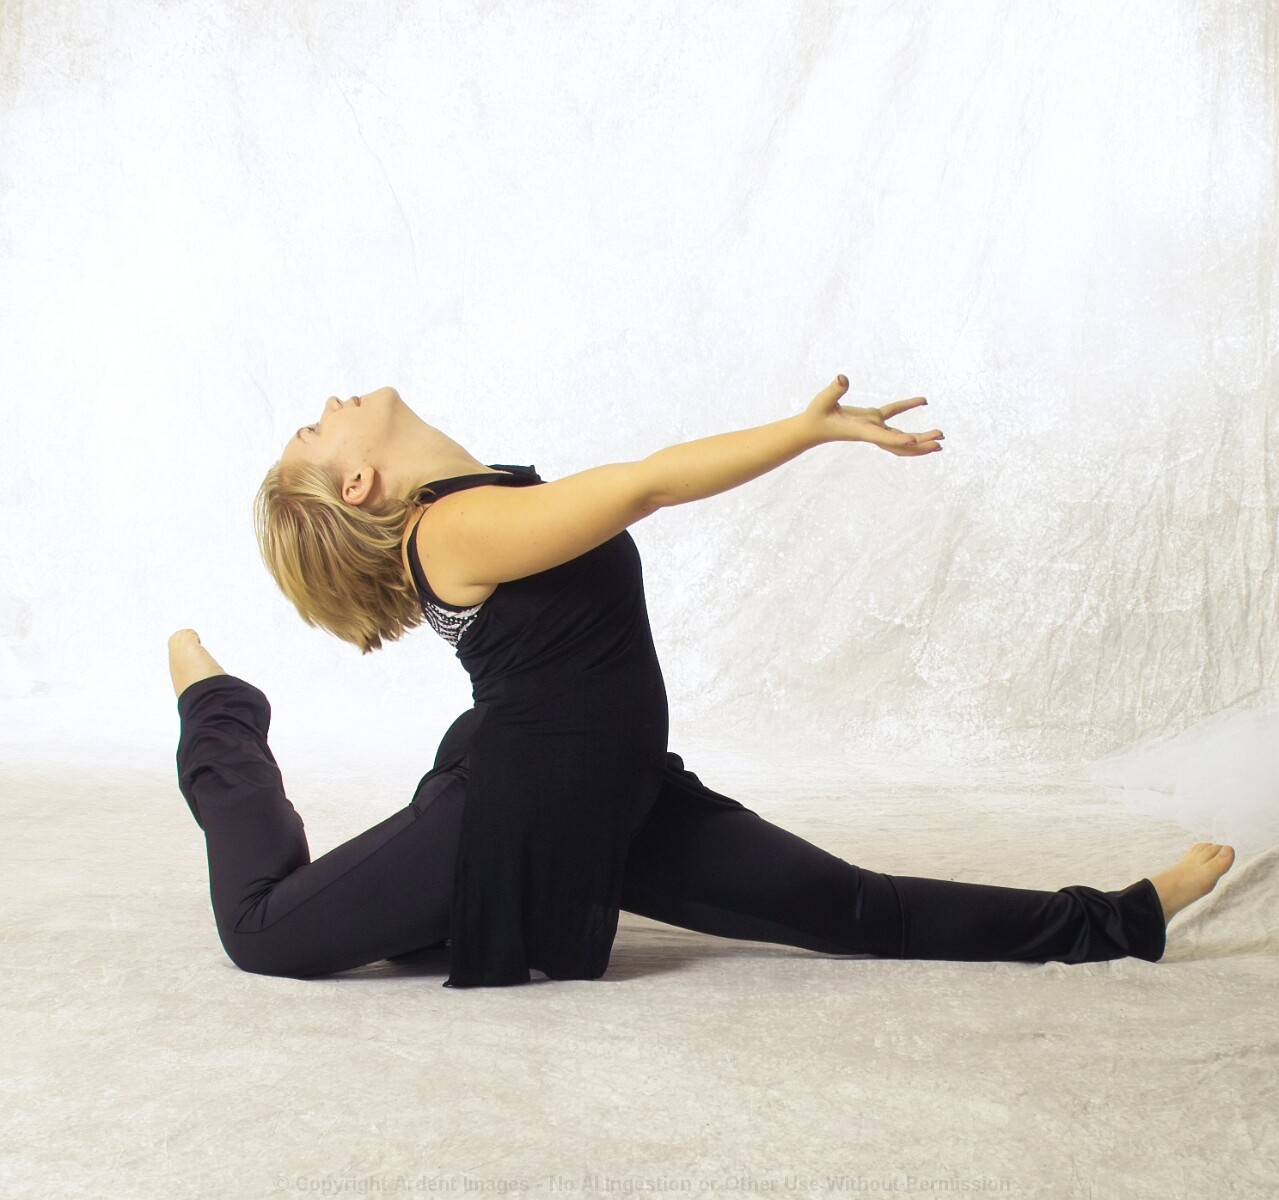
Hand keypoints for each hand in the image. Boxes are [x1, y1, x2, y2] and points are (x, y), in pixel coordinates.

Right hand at [804, 376, 943, 455]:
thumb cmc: (816, 416)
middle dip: (919, 444)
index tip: (914, 440)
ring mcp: (874, 426)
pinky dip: (907, 407)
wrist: (812, 428)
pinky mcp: (873, 418)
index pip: (883, 437)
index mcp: (861, 430)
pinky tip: (923, 401)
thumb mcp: (822, 401)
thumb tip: (842, 378)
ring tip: (940, 441)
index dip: (898, 440)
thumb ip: (833, 391)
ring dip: (920, 440)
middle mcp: (871, 432)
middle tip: (939, 440)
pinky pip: (894, 415)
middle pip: (900, 444)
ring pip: (901, 438)